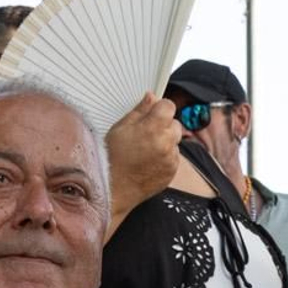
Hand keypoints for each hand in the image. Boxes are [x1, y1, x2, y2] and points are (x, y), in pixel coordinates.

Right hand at [105, 94, 180, 227]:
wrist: (112, 188)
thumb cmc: (111, 159)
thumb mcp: (120, 128)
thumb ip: (139, 111)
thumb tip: (150, 98)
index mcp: (153, 127)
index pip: (168, 106)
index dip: (159, 108)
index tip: (152, 113)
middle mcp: (165, 142)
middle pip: (175, 124)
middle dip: (163, 126)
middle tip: (145, 134)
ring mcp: (170, 158)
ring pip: (175, 142)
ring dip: (165, 142)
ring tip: (145, 150)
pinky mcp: (172, 172)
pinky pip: (174, 158)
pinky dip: (164, 158)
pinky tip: (148, 161)